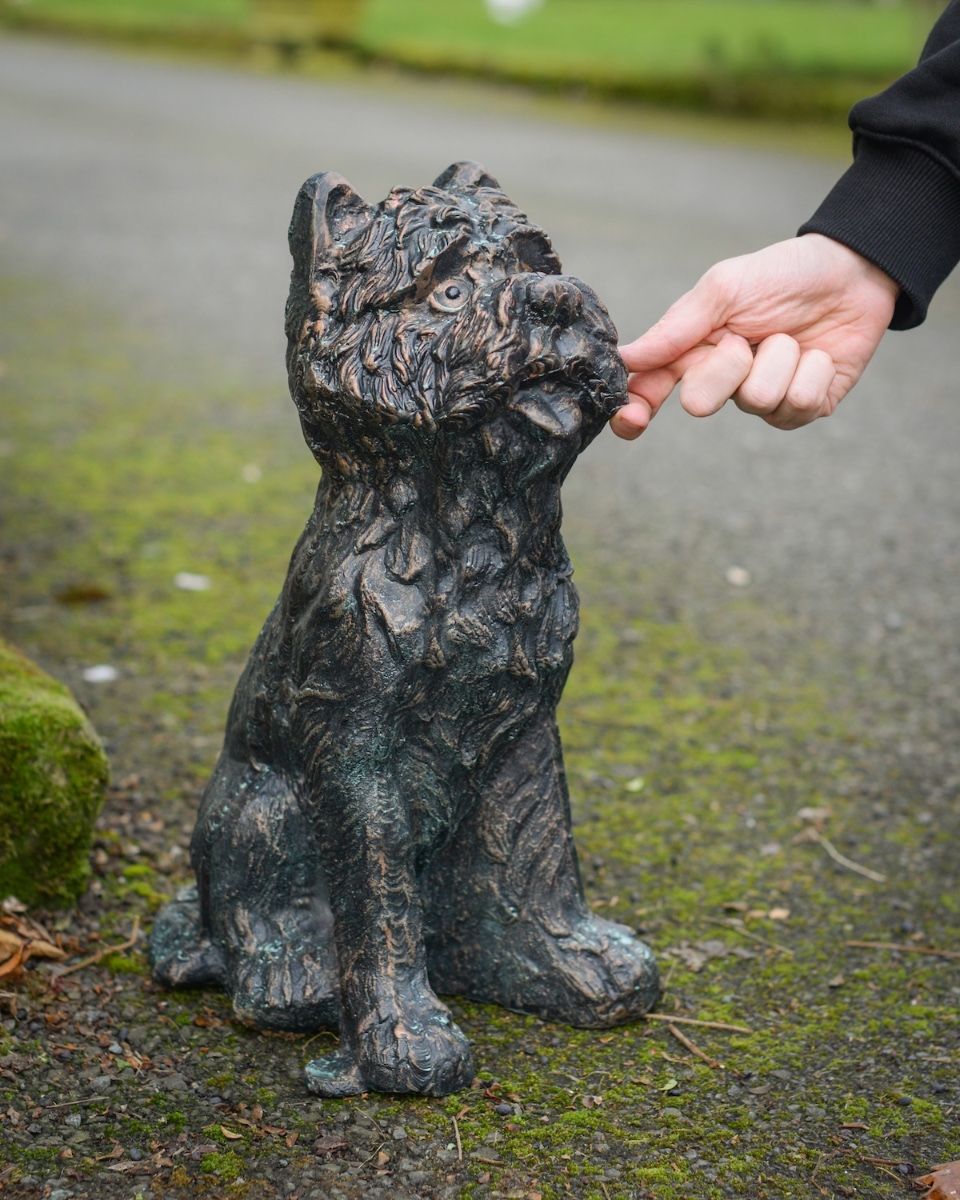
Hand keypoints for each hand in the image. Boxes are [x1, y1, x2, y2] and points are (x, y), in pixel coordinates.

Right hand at [613, 234, 898, 436]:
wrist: (853, 272)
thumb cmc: (782, 275)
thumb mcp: (724, 287)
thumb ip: (677, 327)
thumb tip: (628, 358)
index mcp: (694, 352)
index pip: (650, 390)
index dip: (635, 411)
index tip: (632, 419)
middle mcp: (724, 383)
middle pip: (700, 403)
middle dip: (724, 367)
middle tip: (745, 340)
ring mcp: (764, 400)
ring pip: (758, 400)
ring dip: (780, 359)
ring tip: (791, 337)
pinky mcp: (805, 408)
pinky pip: (799, 404)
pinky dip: (813, 371)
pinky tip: (818, 355)